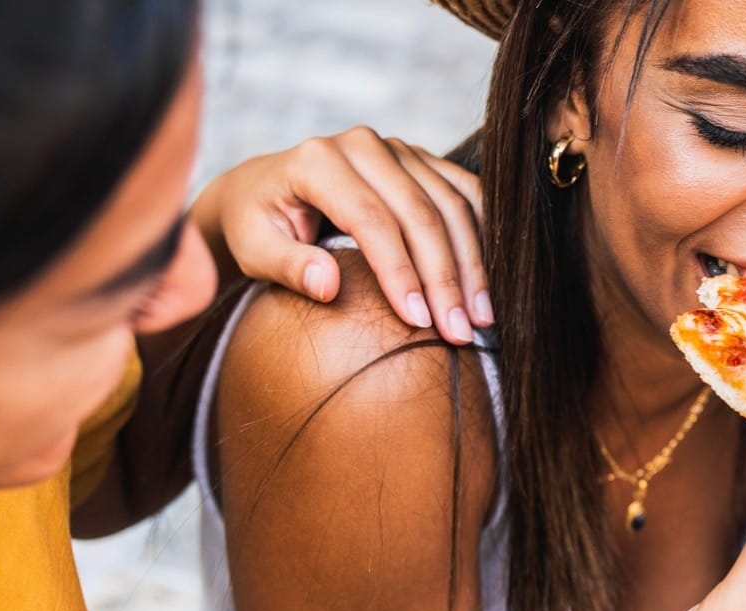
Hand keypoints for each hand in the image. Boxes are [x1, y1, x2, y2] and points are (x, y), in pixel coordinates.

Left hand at [189, 126, 486, 341]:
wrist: (264, 188)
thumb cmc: (258, 224)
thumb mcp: (254, 250)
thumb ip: (287, 266)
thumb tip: (329, 286)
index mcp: (318, 161)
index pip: (371, 219)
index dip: (399, 272)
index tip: (417, 321)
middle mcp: (362, 144)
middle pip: (420, 212)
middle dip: (444, 277)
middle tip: (461, 331)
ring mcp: (396, 148)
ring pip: (450, 204)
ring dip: (472, 263)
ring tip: (482, 315)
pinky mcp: (419, 159)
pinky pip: (465, 191)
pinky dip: (484, 232)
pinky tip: (491, 275)